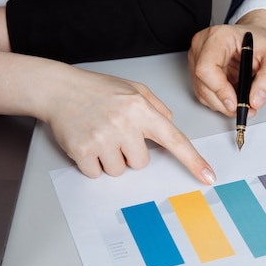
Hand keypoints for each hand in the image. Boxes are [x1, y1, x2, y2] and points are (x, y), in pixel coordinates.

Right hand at [42, 70, 216, 183]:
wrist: (58, 89)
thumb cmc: (96, 90)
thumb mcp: (134, 90)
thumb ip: (157, 108)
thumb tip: (170, 125)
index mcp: (141, 109)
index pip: (175, 139)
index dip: (193, 161)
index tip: (208, 177)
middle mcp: (125, 123)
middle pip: (141, 163)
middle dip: (130, 154)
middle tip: (114, 134)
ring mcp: (103, 138)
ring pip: (120, 171)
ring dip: (111, 160)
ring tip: (99, 135)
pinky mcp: (83, 150)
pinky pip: (97, 173)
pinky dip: (92, 164)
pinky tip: (87, 142)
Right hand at [188, 9, 265, 116]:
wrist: (257, 38)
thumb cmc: (262, 42)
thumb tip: (256, 100)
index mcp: (219, 37)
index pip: (207, 68)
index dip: (219, 89)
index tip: (234, 102)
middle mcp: (202, 46)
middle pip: (203, 84)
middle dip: (224, 102)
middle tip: (244, 108)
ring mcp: (197, 58)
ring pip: (202, 92)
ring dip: (222, 104)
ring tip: (242, 103)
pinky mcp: (197, 70)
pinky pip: (203, 93)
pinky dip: (218, 101)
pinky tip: (233, 98)